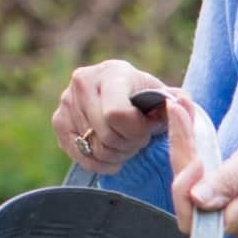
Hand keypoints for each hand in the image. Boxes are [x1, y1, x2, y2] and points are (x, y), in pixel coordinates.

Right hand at [53, 61, 173, 173]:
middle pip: (106, 135)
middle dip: (130, 144)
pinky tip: (114, 158)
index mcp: (112, 72)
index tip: (149, 129)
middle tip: (140, 140)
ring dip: (118, 154)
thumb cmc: (149, 99)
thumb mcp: (166, 97)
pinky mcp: (58, 121)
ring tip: (128, 144)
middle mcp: (83, 82)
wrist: (126, 96)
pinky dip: (100, 164)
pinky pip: (79, 155)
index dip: (137, 131)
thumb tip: (179, 105)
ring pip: (94, 148)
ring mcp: (66, 102)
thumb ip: (179, 102)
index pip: (116, 115)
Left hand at [168, 101, 237, 237]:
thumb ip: (231, 181)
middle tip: (178, 109)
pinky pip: (195, 174)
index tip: (195, 153)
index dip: (186, 187)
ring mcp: (226, 208)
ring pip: (186, 183)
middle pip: (185, 197)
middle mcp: (231, 219)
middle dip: (180, 152)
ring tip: (180, 106)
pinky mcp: (222, 194)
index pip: (195, 214)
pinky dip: (188, 144)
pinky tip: (185, 117)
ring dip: (181, 143)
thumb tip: (199, 200)